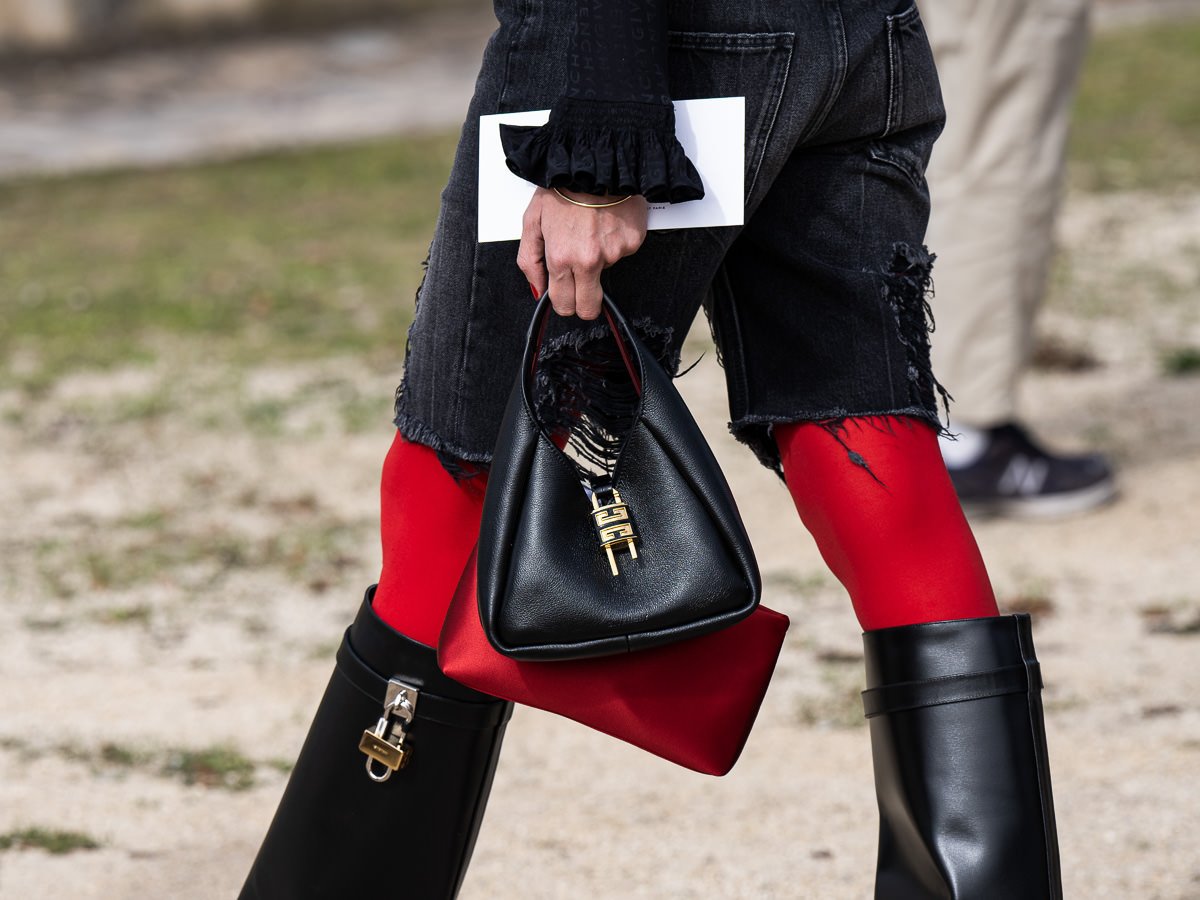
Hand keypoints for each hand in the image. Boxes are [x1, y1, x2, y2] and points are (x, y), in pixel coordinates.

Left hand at [517, 187, 648, 319]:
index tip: (566, 298)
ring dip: (599, 258)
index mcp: (561, 258)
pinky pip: (622, 251)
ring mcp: (613, 253)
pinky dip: (614, 241)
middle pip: (589, 307)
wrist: (594, 163)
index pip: (564, 304)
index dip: (564, 304)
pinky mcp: (632, 243)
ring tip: (590, 229)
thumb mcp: (532, 221)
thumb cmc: (562, 187)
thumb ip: (529, 259)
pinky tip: (606, 222)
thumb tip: (536, 288)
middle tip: (582, 283)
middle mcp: (588, 261)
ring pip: (606, 272)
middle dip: (584, 303)